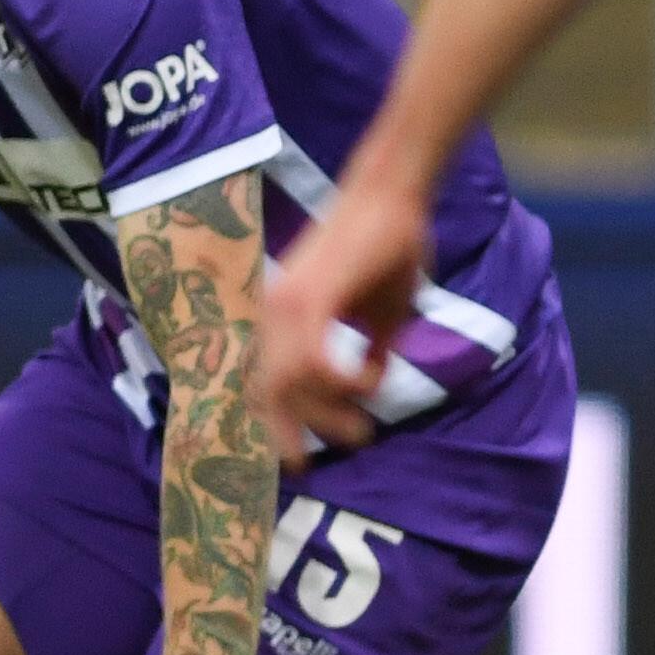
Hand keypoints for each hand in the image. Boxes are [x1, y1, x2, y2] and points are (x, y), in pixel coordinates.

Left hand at [255, 170, 431, 458]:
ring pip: (287, 385)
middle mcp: (275, 315)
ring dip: (325, 416)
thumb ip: (375, 350)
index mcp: (284, 319)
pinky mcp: (312, 298)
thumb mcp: (385, 313)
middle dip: (297, 436)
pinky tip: (365, 385)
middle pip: (266, 396)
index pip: (263, 384)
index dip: (276, 426)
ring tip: (360, 430)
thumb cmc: (390, 247)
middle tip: (343, 447)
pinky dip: (338, 384)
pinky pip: (312, 361)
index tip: (302, 460)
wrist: (391, 194)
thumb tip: (373, 383)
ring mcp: (288, 306)